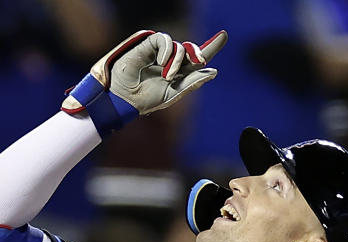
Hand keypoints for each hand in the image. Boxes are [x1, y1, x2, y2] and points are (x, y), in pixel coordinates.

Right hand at [62, 29, 227, 135]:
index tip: (224, 35)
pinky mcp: (148, 44)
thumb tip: (213, 71)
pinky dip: (166, 51)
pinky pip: (164, 40)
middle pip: (191, 49)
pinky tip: (162, 63)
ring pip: (179, 46)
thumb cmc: (145, 100)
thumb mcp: (173, 93)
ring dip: (177, 60)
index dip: (211, 47)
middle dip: (199, 52)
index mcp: (178, 73)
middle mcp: (170, 60)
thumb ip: (192, 82)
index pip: (197, 58)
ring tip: (167, 75)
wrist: (124, 98)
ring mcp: (159, 52)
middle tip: (200, 60)